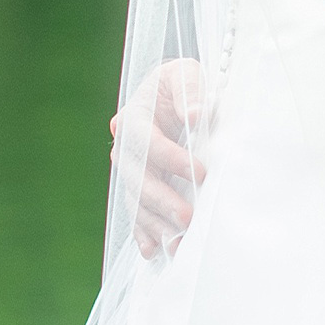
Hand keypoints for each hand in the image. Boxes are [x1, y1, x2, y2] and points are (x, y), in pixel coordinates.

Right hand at [110, 60, 208, 258]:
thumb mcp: (188, 75)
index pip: (147, 140)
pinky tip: (154, 250)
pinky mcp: (138, 186)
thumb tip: (196, 115)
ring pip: (135, 199)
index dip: (171, 157)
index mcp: (134, 116)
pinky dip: (144, 232)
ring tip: (176, 243)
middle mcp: (125, 145)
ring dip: (154, 223)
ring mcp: (129, 168)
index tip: (200, 172)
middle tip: (187, 218)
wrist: (175, 96)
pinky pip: (136, 211)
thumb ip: (191, 92)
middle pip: (137, 176)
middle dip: (162, 199)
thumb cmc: (184, 84)